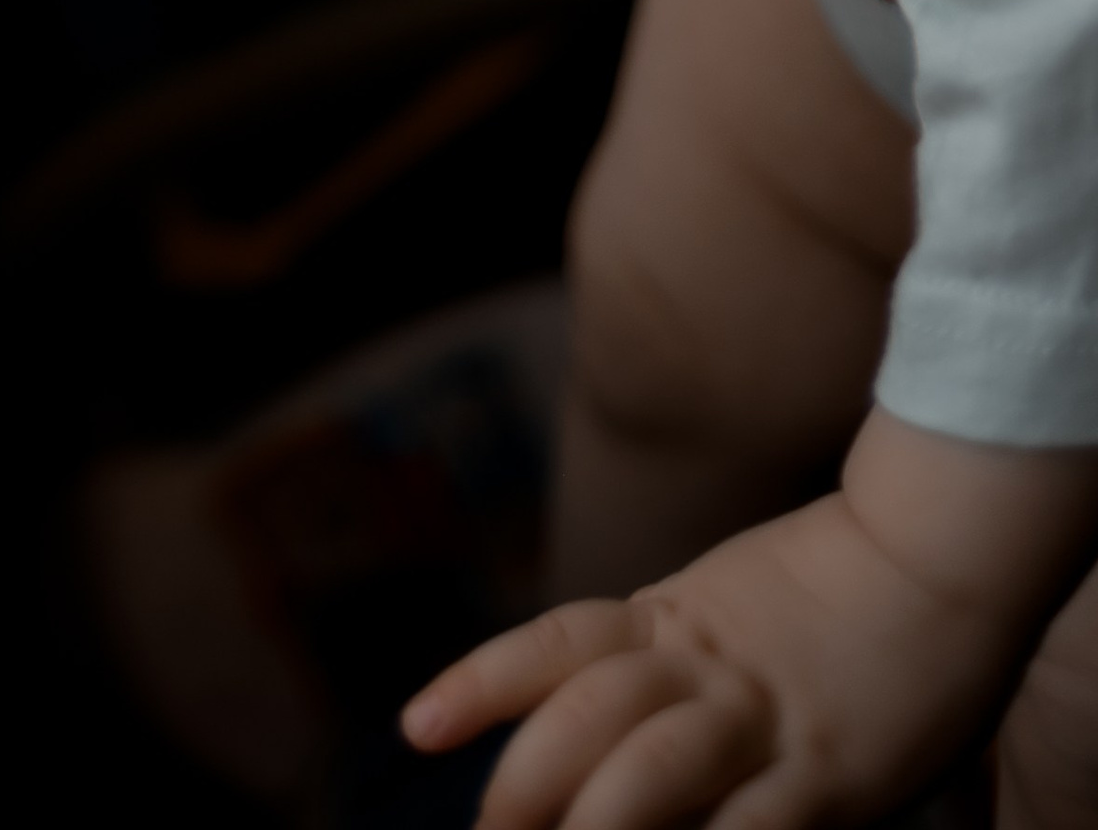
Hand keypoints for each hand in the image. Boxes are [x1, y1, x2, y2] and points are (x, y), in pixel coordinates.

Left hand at [406, 417, 1097, 829]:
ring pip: (648, 774)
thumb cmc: (834, 584)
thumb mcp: (724, 602)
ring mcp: (762, 723)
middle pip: (583, 718)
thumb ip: (664, 657)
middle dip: (522, 787)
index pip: (553, 648)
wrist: (939, 553)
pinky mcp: (826, 778)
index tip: (416, 726)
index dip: (480, 684)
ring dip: (590, 829)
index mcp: (669, 619)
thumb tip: (590, 725)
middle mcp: (700, 667)